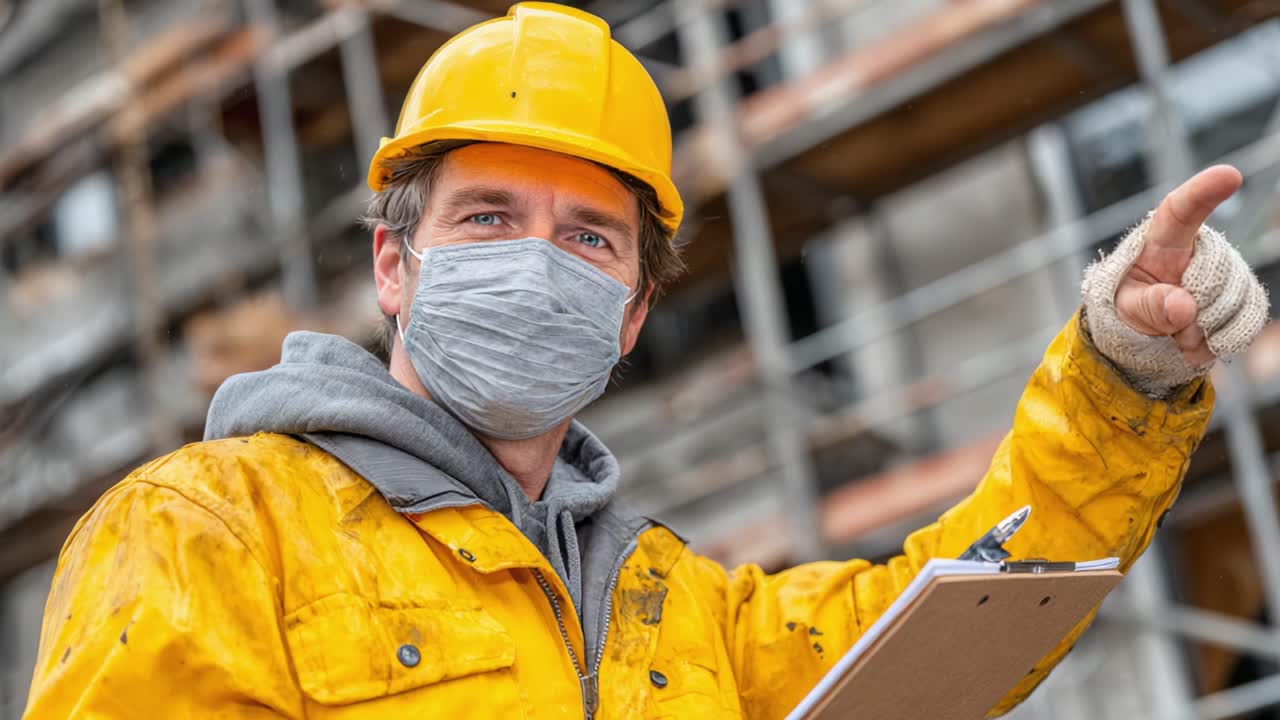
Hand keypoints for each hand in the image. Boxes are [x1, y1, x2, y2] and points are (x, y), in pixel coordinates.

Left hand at [1115, 165, 1242, 365]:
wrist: (1146, 328)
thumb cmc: (1129, 305)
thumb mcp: (1124, 307)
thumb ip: (1148, 306)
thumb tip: (1184, 307)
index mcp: (1161, 238)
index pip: (1181, 210)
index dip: (1204, 191)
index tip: (1229, 175)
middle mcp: (1201, 246)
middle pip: (1215, 273)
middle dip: (1192, 309)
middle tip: (1168, 323)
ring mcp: (1228, 268)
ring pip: (1234, 299)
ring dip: (1205, 329)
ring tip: (1179, 332)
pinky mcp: (1245, 293)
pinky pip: (1248, 318)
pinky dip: (1223, 338)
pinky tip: (1200, 339)